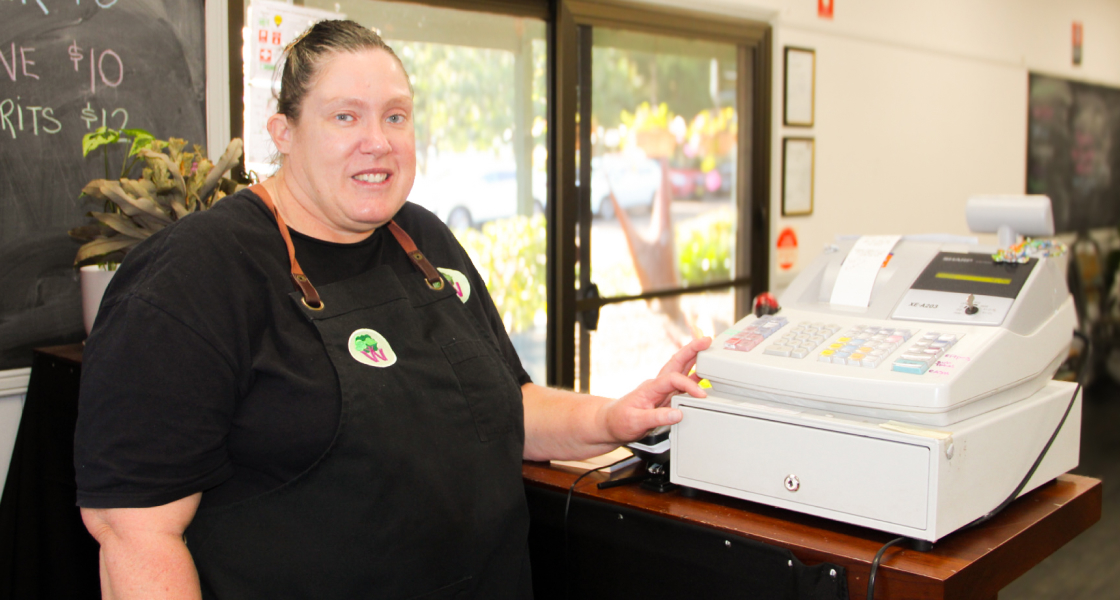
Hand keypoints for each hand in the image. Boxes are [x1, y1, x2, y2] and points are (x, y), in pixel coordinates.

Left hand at [595, 336, 711, 443]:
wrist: (610, 424)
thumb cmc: (619, 420)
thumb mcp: (636, 421)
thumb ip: (658, 418)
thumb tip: (678, 414)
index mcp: (650, 387)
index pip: (673, 379)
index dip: (689, 385)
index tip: (700, 395)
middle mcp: (658, 385)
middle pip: (677, 363)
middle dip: (692, 350)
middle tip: (706, 341)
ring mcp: (662, 391)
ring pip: (680, 370)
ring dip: (694, 360)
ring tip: (709, 351)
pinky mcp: (665, 398)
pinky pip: (681, 384)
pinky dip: (693, 378)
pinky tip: (703, 375)